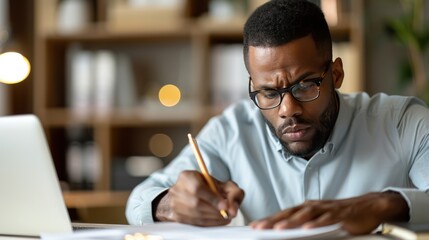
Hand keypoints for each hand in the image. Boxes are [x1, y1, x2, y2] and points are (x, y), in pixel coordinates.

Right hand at [154, 170, 244, 225]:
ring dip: (213, 219)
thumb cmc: (208, 188)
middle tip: (228, 214)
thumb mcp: (221, 184)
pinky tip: (217, 221)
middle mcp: (177, 189)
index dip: (212, 198)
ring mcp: (174, 204)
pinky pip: (193, 222)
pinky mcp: (176, 216)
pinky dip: (208, 223)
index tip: (225, 206)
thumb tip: (233, 209)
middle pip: (196, 203)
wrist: (189, 193)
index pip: (198, 188)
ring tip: (225, 217)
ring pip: (195, 215)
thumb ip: (232, 192)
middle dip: (215, 211)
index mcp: (186, 176)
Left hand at [250, 191, 408, 234]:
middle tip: (258, 227)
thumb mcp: (320, 219)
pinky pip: (326, 220)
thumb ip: (305, 224)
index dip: (269, 219)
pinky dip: (316, 224)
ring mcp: (326, 210)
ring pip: (305, 216)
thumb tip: (290, 233)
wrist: (369, 206)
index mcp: (307, 208)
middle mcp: (313, 206)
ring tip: (278, 229)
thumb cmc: (342, 214)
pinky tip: (308, 229)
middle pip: (289, 213)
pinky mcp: (340, 215)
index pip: (284, 213)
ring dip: (291, 222)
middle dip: (273, 220)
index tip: (255, 226)